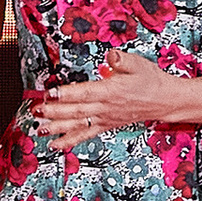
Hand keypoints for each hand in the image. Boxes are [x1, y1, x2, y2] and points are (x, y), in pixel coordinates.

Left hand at [34, 52, 189, 146]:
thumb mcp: (139, 64)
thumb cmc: (151, 80)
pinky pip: (86, 134)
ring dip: (57, 128)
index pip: (85, 93)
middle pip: (77, 111)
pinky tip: (55, 144)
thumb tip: (110, 56)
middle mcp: (106, 107)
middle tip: (37, 111)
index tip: (50, 93)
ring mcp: (105, 118)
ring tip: (39, 129)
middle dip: (55, 112)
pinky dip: (70, 140)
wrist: (165, 100)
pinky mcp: (106, 125)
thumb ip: (122, 60)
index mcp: (112, 91)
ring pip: (78, 124)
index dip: (67, 94)